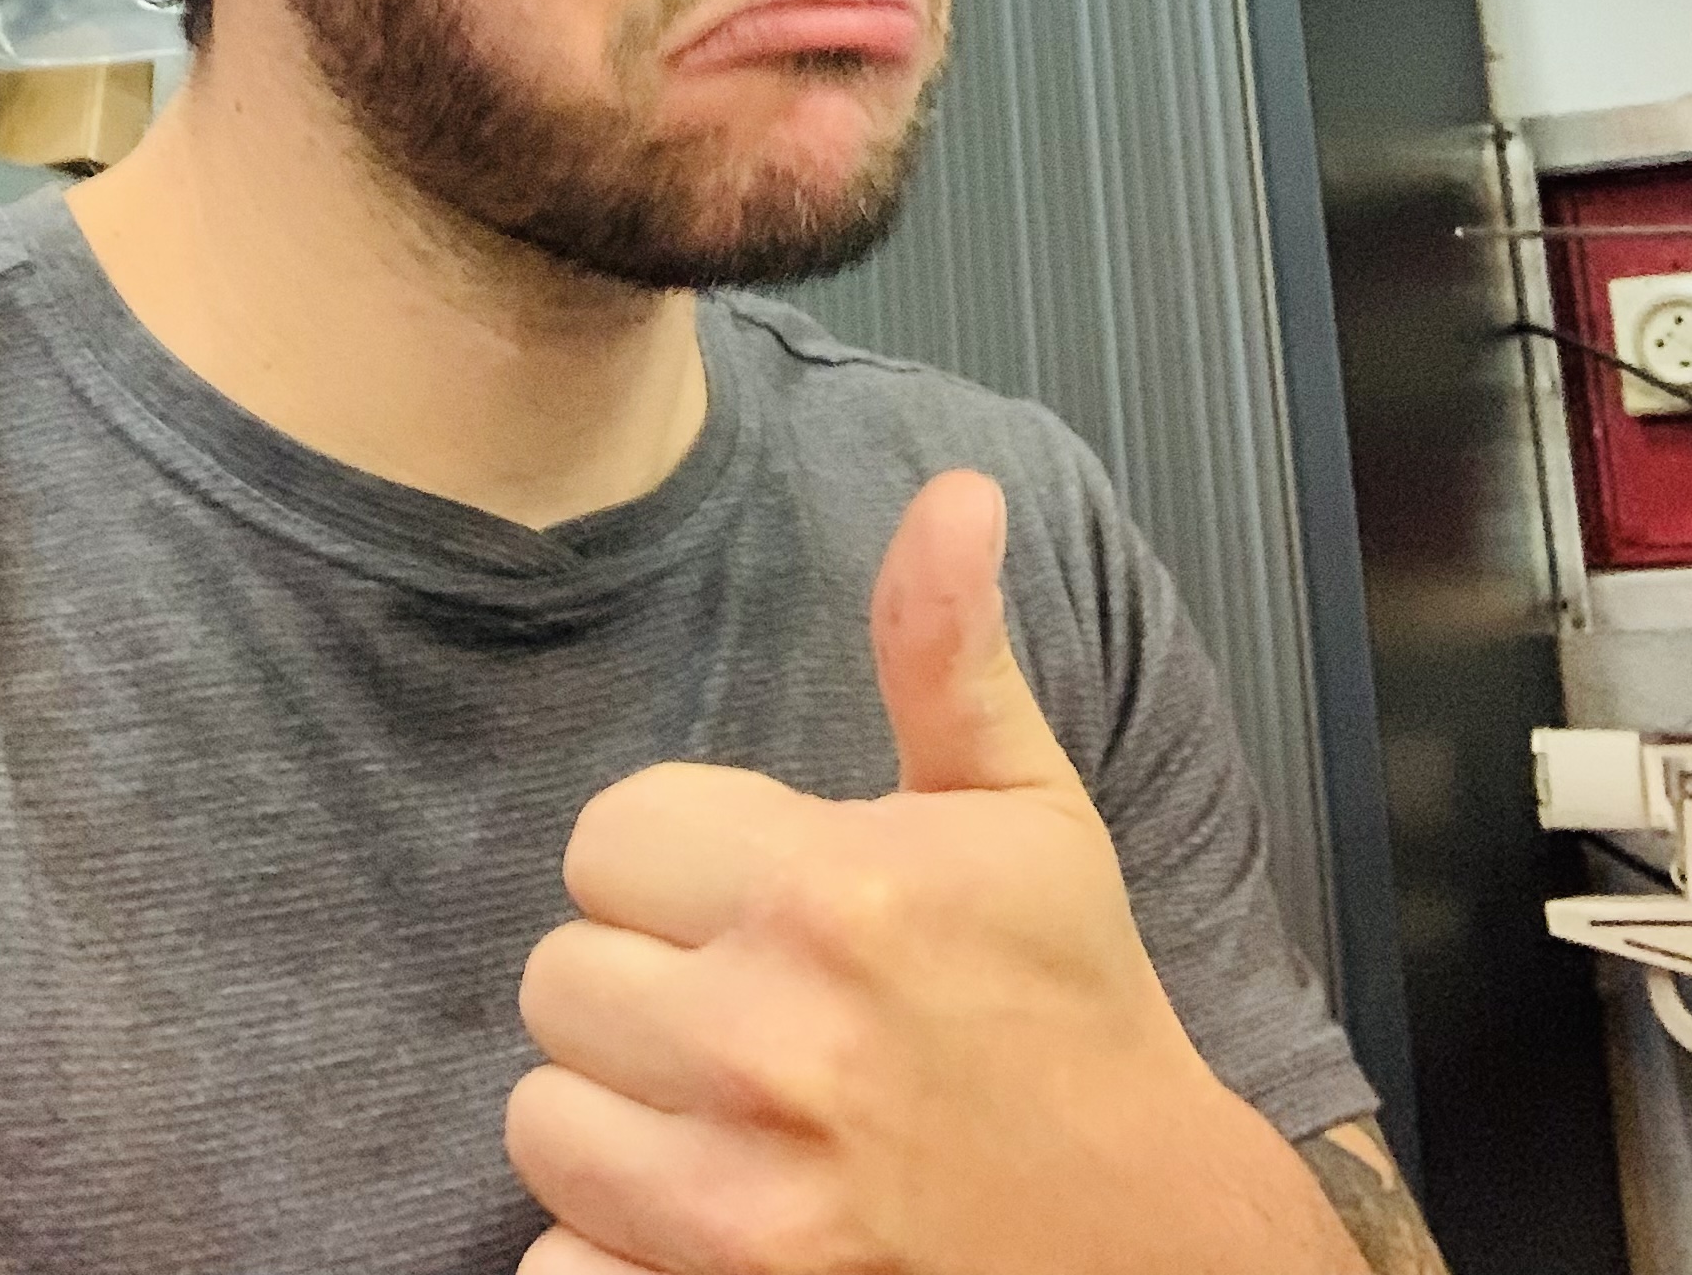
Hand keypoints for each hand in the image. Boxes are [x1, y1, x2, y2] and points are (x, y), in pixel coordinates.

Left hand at [509, 471, 1362, 1274]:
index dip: (680, 865)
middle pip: (557, 976)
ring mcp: (738, 1207)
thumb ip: (946, 649)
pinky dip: (610, 1252)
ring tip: (734, 1112)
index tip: (765, 900)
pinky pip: (552, 1264)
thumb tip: (954, 494)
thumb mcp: (1023, 809)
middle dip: (645, 985)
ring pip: (543, 1117)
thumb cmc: (1071, 1011)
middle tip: (753, 1008)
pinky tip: (712, 1217)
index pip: (607, 837)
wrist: (1147, 1243)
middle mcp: (770, 1045)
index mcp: (829, 893)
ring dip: (620, 1117)